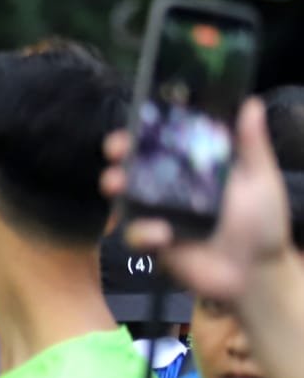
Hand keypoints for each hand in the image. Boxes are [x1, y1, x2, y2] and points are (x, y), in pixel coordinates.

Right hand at [103, 98, 291, 300]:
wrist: (255, 274)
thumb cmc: (263, 225)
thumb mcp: (261, 180)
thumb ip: (252, 146)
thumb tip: (251, 103)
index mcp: (196, 170)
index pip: (165, 144)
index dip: (146, 132)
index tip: (136, 122)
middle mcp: (173, 189)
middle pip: (137, 167)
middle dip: (120, 156)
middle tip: (116, 152)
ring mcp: (161, 215)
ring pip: (127, 198)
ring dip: (116, 188)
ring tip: (116, 185)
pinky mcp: (154, 243)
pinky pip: (136, 234)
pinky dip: (143, 232)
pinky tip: (162, 235)